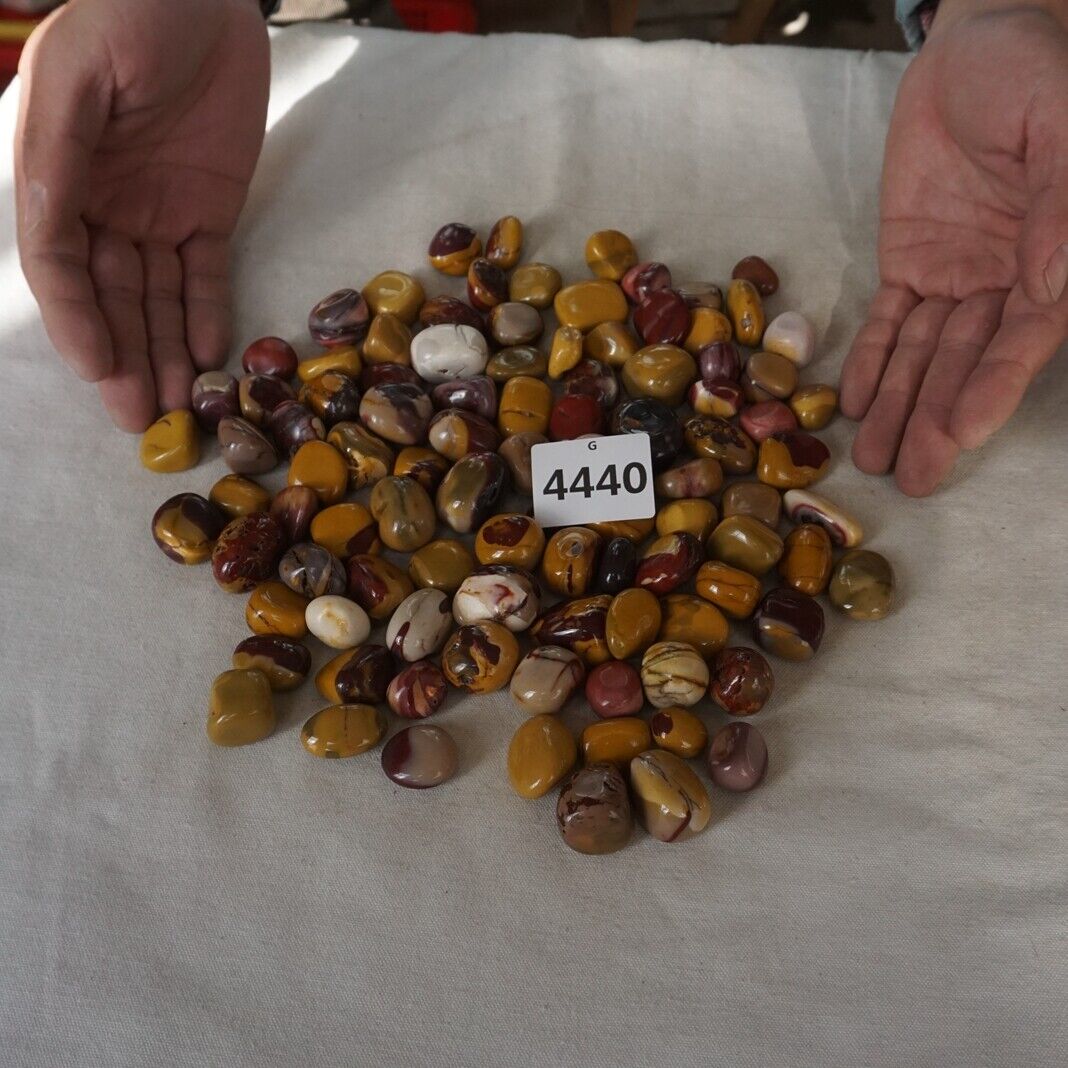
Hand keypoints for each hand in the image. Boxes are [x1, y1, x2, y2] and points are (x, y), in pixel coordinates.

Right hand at [15, 0, 269, 430]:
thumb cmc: (128, 14)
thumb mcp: (77, 77)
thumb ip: (59, 155)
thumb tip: (49, 228)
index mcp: (55, 177)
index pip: (60, 266)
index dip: (77, 320)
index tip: (99, 368)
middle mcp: (102, 206)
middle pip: (110, 296)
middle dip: (124, 356)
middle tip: (139, 419)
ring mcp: (157, 212)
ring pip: (157, 296)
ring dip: (164, 351)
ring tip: (177, 405)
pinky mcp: (209, 211)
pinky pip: (207, 273)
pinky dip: (207, 313)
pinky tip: (208, 354)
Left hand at [839, 2, 1067, 494]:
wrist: (975, 45)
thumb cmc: (1035, 74)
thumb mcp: (1061, 129)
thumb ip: (1060, 210)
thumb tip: (1050, 290)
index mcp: (1054, 260)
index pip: (1023, 339)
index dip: (992, 386)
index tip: (961, 431)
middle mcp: (1006, 282)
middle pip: (968, 362)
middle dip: (937, 418)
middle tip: (912, 477)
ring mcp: (956, 275)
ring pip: (924, 353)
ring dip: (898, 405)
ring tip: (874, 459)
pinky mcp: (910, 262)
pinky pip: (889, 320)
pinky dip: (870, 360)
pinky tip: (853, 403)